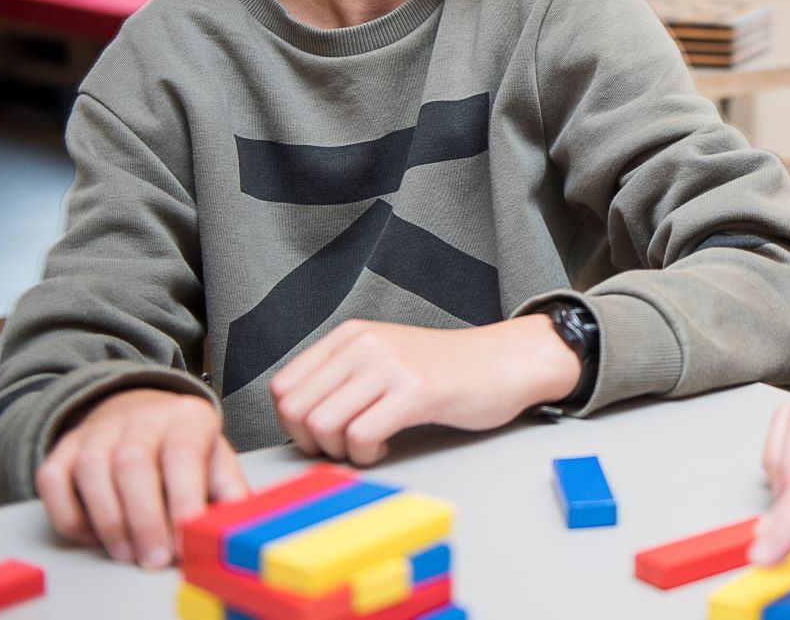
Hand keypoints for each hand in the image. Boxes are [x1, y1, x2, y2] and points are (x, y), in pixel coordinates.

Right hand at [35, 388, 246, 568]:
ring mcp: (97, 431)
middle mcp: (140, 417)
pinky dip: (71, 516)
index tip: (185, 540)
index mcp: (187, 417)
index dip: (183, 501)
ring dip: (110, 522)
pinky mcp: (63, 448)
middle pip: (134, 464)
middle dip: (144, 520)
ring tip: (129, 553)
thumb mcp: (214, 459)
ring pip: (92, 472)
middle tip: (155, 558)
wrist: (139, 412)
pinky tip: (95, 535)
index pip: (183, 454)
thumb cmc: (182, 446)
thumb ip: (227, 490)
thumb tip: (236, 523)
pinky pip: (54, 483)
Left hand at [270, 316, 578, 464]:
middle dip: (312, 442)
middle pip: (297, 409)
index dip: (293, 424)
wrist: (505, 361)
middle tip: (343, 447)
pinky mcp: (417, 391)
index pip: (283, 387)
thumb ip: (342, 378)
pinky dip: (367, 455)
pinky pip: (362, 436)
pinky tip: (386, 447)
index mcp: (351, 335)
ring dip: (340, 451)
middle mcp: (365, 344)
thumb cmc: (445, 369)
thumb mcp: (384, 358)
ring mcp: (391, 365)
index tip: (322, 435)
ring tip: (367, 447)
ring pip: (325, 424)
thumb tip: (298, 421)